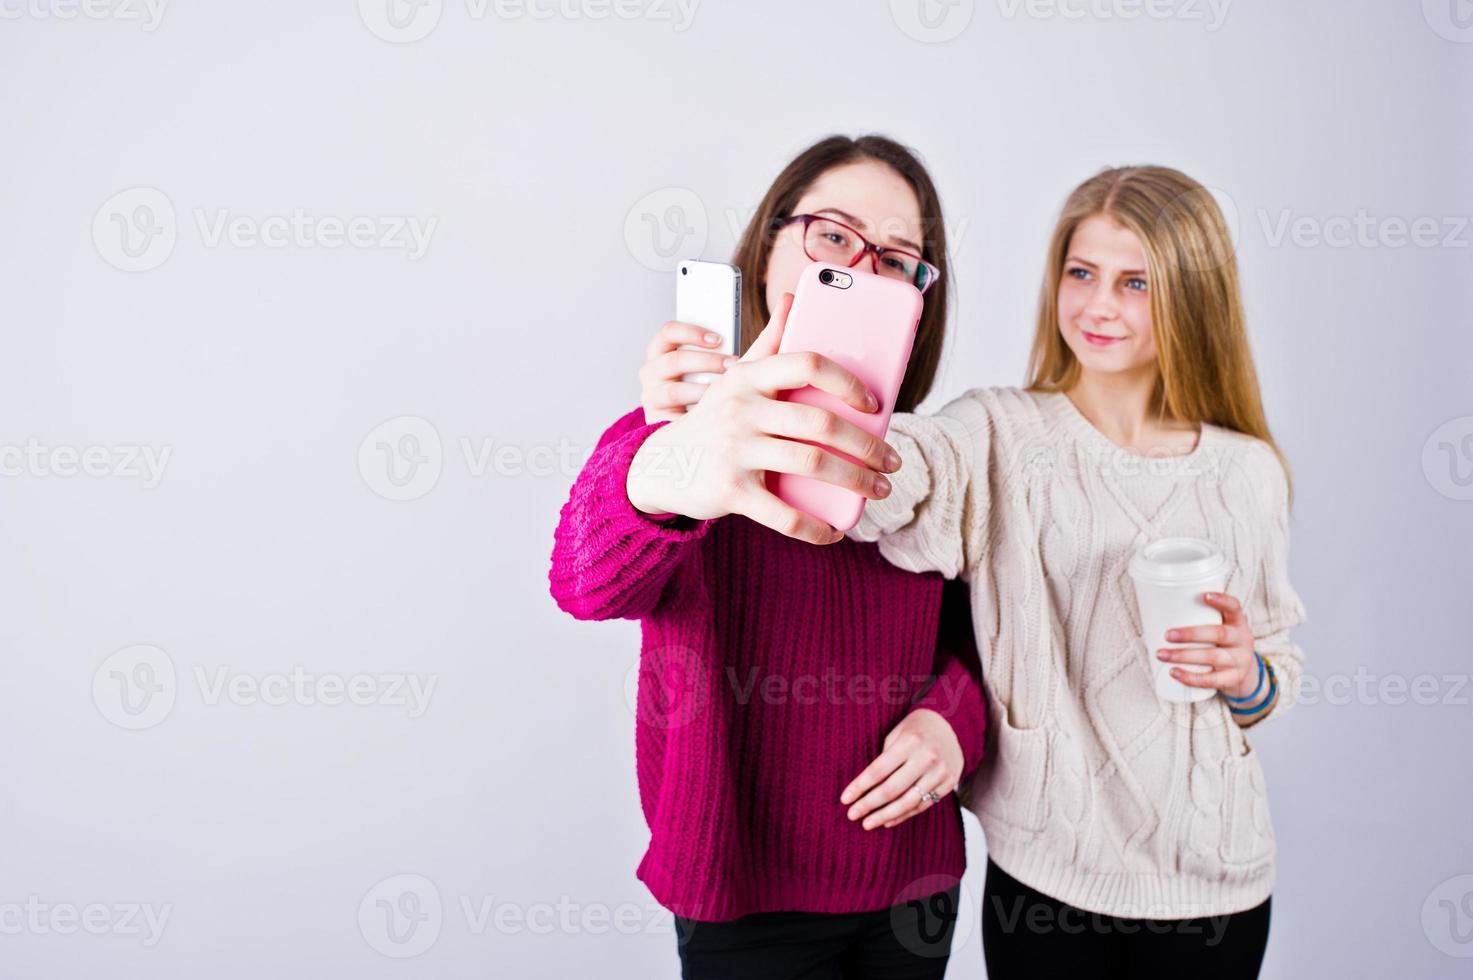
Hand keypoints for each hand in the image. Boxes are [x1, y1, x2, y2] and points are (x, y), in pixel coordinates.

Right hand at [625, 293, 901, 544]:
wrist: (660, 465)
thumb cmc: (714, 419)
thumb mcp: (735, 378)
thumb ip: (768, 342)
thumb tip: (794, 297)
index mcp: (748, 376)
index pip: (807, 364)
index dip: (848, 382)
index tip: (875, 404)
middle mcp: (740, 409)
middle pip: (821, 424)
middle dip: (868, 446)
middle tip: (891, 462)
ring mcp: (734, 450)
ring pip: (812, 465)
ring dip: (856, 482)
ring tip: (877, 490)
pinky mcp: (729, 490)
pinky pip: (784, 514)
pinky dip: (816, 528)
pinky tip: (834, 532)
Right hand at [639, 320, 733, 422]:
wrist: (677, 427)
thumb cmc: (696, 388)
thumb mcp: (702, 366)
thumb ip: (719, 352)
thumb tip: (750, 344)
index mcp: (660, 351)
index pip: (668, 332)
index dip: (692, 332)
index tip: (718, 339)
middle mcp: (651, 371)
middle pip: (674, 360)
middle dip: (707, 361)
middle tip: (732, 365)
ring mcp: (652, 396)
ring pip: (675, 391)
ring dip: (704, 390)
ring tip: (726, 391)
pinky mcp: (656, 419)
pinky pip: (677, 416)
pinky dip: (698, 414)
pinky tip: (715, 412)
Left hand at [839, 708, 962, 830]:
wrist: (952, 728)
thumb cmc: (915, 731)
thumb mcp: (897, 734)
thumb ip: (884, 758)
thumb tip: (864, 788)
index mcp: (910, 741)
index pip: (879, 769)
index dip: (860, 786)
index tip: (845, 799)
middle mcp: (927, 757)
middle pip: (892, 789)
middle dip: (869, 804)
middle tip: (852, 815)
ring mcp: (940, 772)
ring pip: (908, 802)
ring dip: (885, 815)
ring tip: (867, 823)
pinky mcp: (949, 783)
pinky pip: (923, 805)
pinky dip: (903, 815)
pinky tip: (887, 820)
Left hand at [1155, 591, 1260, 699]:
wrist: (1246, 674)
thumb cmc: (1223, 644)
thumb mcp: (1221, 628)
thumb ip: (1202, 619)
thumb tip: (1159, 608)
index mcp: (1238, 622)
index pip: (1234, 607)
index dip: (1222, 601)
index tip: (1204, 595)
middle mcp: (1242, 639)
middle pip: (1219, 634)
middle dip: (1191, 634)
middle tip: (1167, 635)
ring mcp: (1240, 660)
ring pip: (1212, 657)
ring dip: (1184, 656)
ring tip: (1162, 654)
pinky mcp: (1234, 679)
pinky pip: (1211, 680)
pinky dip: (1190, 677)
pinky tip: (1174, 672)